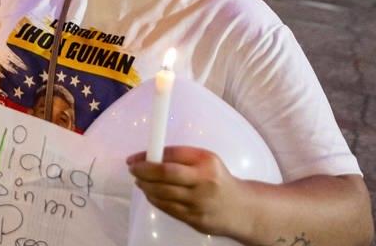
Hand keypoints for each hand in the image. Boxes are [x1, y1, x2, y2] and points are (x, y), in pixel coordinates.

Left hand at [127, 146, 249, 238]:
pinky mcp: (195, 219)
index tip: (135, 158)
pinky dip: (155, 199)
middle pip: (165, 174)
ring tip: (140, 181)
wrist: (241, 209)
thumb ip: (180, 156)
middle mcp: (204, 182)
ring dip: (146, 186)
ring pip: (162, 193)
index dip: (148, 156)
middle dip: (143, 171)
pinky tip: (151, 193)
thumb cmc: (218, 180)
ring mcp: (199, 203)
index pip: (171, 155)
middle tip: (133, 169)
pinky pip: (167, 208)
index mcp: (206, 163)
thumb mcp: (205, 161)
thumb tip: (149, 156)